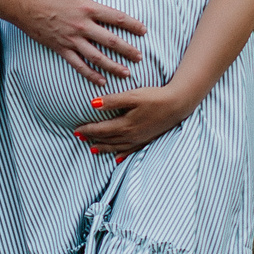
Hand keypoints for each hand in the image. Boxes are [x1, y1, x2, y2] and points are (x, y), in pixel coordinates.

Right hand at [17, 0, 146, 85]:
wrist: (24, 5)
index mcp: (88, 8)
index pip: (117, 18)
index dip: (133, 25)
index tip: (144, 31)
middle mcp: (82, 26)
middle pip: (110, 41)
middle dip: (127, 50)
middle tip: (140, 57)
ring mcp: (72, 39)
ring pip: (97, 57)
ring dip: (113, 66)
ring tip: (126, 73)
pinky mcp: (61, 48)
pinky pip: (78, 64)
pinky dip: (90, 74)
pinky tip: (101, 81)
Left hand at [73, 85, 191, 157]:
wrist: (177, 105)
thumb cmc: (155, 97)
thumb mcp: (132, 95)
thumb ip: (113, 101)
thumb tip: (93, 104)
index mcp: (125, 125)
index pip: (100, 130)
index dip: (87, 130)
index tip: (76, 129)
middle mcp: (130, 136)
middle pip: (106, 139)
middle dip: (92, 139)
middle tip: (79, 138)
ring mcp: (139, 140)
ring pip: (116, 147)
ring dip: (103, 148)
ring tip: (92, 149)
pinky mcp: (147, 140)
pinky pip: (130, 151)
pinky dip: (121, 155)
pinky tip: (117, 158)